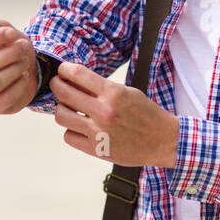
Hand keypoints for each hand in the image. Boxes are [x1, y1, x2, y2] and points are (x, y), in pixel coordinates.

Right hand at [0, 10, 37, 114]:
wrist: (26, 69)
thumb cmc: (10, 48)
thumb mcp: (3, 31)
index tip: (12, 34)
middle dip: (9, 55)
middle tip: (24, 47)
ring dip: (14, 70)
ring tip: (25, 61)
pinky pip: (4, 98)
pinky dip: (18, 86)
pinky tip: (24, 77)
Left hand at [51, 61, 179, 166]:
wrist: (162, 141)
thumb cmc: (146, 114)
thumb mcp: (128, 92)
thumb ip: (102, 87)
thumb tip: (74, 80)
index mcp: (113, 93)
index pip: (77, 74)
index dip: (65, 69)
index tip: (63, 70)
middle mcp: (103, 111)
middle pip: (63, 93)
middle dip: (56, 85)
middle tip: (58, 84)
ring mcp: (98, 132)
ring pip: (61, 116)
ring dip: (62, 109)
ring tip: (69, 108)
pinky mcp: (96, 149)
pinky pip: (68, 136)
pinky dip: (71, 131)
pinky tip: (80, 127)